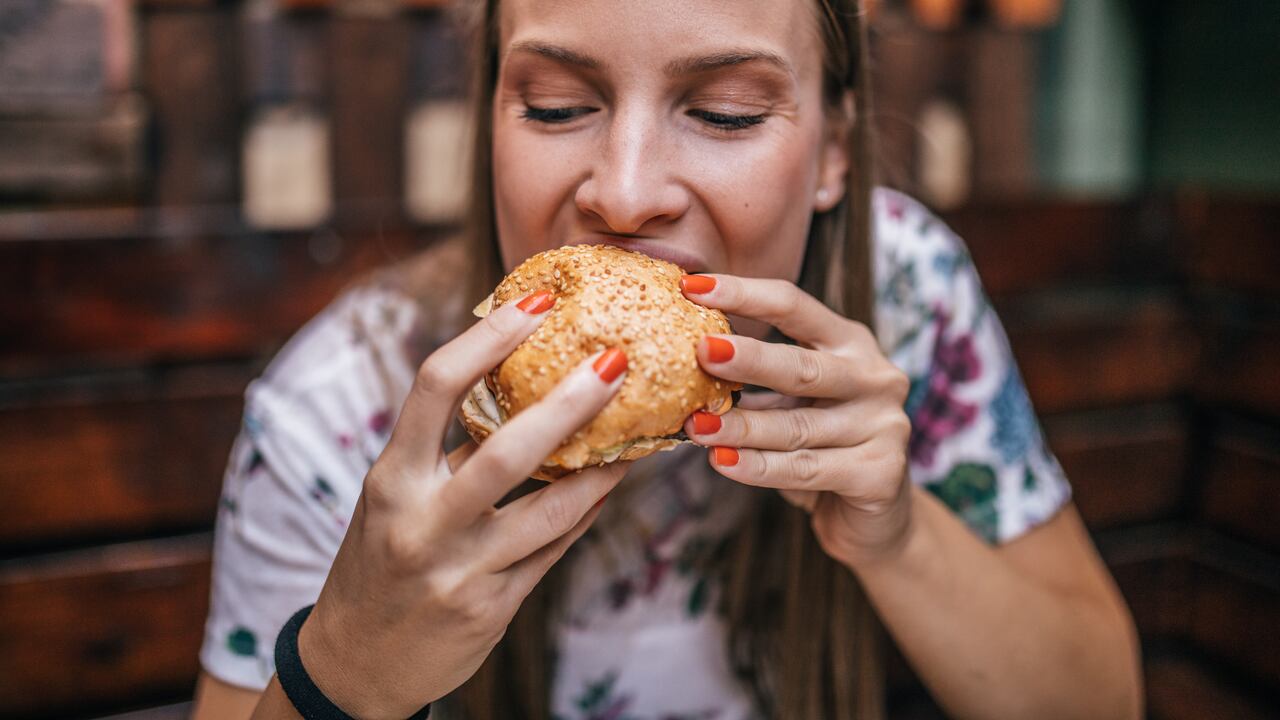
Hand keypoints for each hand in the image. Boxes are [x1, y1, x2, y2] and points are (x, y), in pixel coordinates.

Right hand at [297, 291, 629, 718]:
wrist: (352, 665)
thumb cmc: (380, 559)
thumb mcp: (393, 498)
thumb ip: (444, 449)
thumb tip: (521, 380)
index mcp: (390, 478)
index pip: (435, 387)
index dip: (489, 336)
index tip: (537, 300)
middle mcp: (421, 523)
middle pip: (507, 450)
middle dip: (570, 402)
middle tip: (616, 360)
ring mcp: (459, 571)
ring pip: (549, 511)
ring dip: (602, 469)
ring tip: (637, 434)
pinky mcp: (491, 609)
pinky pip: (553, 552)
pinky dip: (584, 514)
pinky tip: (609, 485)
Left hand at [679, 274, 913, 569]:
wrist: (876, 517)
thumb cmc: (822, 447)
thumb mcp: (793, 404)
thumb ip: (757, 384)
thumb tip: (679, 364)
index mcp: (850, 343)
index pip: (794, 306)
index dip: (745, 294)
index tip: (691, 287)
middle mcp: (875, 377)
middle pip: (802, 365)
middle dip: (748, 359)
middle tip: (700, 351)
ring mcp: (884, 425)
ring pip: (797, 426)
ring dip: (741, 427)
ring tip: (695, 426)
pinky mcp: (880, 473)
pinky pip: (805, 469)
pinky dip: (759, 467)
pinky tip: (722, 463)